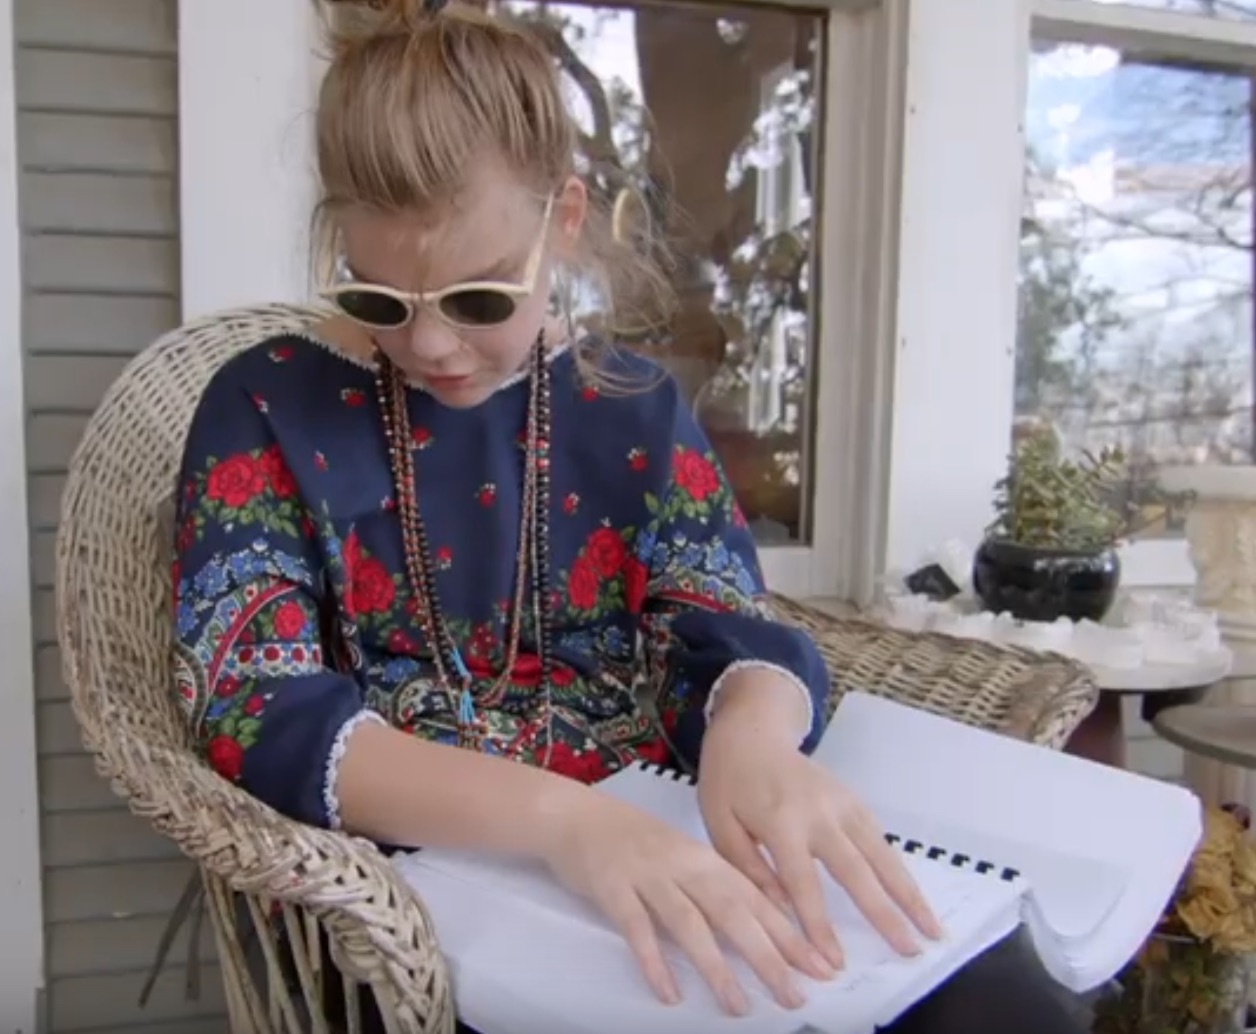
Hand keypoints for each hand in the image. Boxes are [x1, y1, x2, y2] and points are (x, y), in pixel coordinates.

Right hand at [542, 790, 832, 1014]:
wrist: (574, 815)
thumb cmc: (632, 841)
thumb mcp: (680, 857)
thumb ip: (713, 887)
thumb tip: (755, 931)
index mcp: (705, 858)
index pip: (757, 898)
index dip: (790, 934)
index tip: (821, 967)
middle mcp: (683, 865)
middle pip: (733, 912)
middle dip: (768, 956)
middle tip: (795, 995)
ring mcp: (648, 875)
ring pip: (689, 923)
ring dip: (717, 967)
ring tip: (738, 1007)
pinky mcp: (613, 888)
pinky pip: (637, 928)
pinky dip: (654, 961)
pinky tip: (668, 992)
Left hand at [699, 677, 943, 968]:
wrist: (752, 733)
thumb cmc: (728, 784)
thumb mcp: (719, 825)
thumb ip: (748, 869)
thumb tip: (782, 912)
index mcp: (779, 820)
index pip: (803, 881)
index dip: (818, 924)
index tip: (833, 963)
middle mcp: (819, 812)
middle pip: (856, 869)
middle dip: (884, 913)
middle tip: (910, 950)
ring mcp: (842, 803)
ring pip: (881, 853)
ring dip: (909, 892)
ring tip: (932, 930)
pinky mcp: (853, 800)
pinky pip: (879, 839)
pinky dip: (900, 869)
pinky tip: (914, 898)